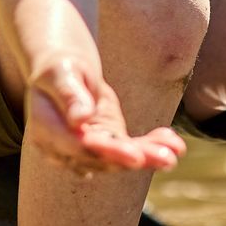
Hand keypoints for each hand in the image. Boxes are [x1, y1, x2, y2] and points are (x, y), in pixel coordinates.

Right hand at [21, 56, 185, 171]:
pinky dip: (152, 146)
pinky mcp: (108, 143)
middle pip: (103, 158)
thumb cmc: (60, 67)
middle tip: (166, 159)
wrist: (66, 72)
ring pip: (120, 158)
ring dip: (150, 155)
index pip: (79, 147)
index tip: (135, 156)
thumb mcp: (61, 73)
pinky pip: (131, 149)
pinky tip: (176, 144)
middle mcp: (67, 148)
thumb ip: (69, 95)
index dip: (108, 153)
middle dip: (135, 158)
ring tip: (176, 151)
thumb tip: (80, 119)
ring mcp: (90, 149)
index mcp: (48, 131)